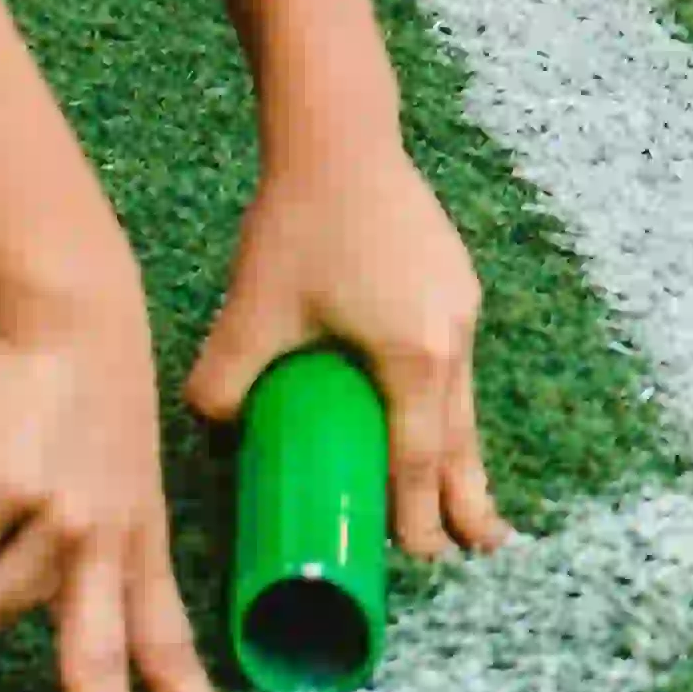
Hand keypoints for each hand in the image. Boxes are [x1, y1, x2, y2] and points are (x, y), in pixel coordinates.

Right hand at [0, 265, 238, 691]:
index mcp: (140, 537)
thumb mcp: (115, 467)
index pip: (170, 635)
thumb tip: (24, 598)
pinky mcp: (4, 490)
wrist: (69, 303)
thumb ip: (87, 532)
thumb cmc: (85, 382)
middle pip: (103, 656)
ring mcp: (59, 518)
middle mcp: (109, 539)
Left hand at [186, 143, 511, 561]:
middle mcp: (451, 339)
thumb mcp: (253, 308)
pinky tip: (436, 405)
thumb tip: (208, 421)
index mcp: (413, 357)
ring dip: (464, 451)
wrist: (341, 136)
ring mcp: (460, 307)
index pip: (417, 457)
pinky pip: (455, 361)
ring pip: (463, 399)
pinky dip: (450, 400)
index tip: (422, 555)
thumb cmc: (299, 223)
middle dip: (469, 496)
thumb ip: (225, 376)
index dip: (418, 511)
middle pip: (461, 438)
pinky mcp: (454, 281)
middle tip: (484, 547)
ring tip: (473, 493)